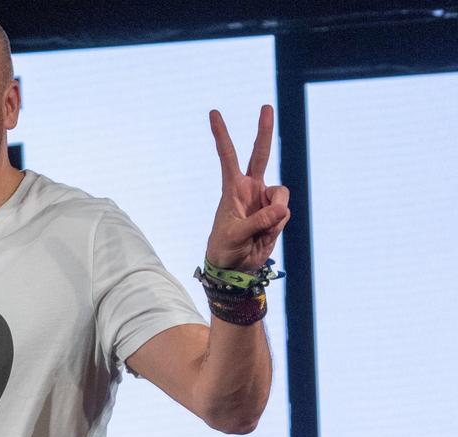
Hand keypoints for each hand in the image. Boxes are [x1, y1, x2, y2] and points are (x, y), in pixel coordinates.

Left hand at [205, 105, 290, 270]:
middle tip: (266, 106)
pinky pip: (285, 214)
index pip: (227, 155)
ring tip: (259, 232)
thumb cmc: (225, 248)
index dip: (221, 134)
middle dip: (264, 130)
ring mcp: (265, 199)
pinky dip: (278, 226)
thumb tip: (281, 208)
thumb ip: (257, 222)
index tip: (213, 113)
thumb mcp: (235, 236)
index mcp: (232, 188)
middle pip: (260, 154)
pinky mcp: (277, 213)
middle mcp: (250, 188)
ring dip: (275, 214)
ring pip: (281, 195)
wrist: (235, 267)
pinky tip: (265, 236)